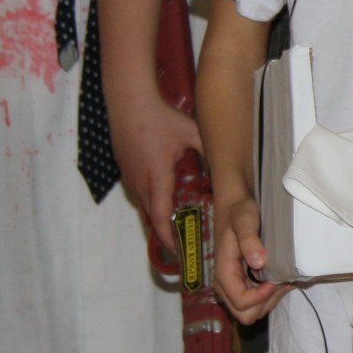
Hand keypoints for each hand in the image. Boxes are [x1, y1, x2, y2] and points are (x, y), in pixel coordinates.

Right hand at [112, 95, 204, 239]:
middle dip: (164, 233)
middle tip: (181, 244)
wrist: (129, 101)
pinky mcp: (125, 168)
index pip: (160, 218)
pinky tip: (162, 197)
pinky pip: (137, 192)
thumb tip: (227, 162)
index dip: (168, 238)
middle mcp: (140, 182)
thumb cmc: (161, 118)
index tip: (178, 251)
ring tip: (173, 226)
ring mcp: (130, 176)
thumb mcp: (191, 134)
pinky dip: (149, 201)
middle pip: (150, 217)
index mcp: (157, 178)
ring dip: (156, 218)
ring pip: (142, 205)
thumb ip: (208, 150)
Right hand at [211, 195, 286, 323]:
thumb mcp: (245, 220)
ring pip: (252, 311)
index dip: (261, 297)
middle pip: (245, 314)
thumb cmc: (238, 212)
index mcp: (224, 273)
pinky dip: (269, 294)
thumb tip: (259, 262)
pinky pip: (255, 300)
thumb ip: (249, 240)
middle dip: (266, 302)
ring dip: (269, 299)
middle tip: (280, 281)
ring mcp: (233, 285)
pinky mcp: (241, 282)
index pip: (241, 303)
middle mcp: (225, 284)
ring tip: (281, 278)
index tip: (274, 279)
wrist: (234, 206)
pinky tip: (278, 277)